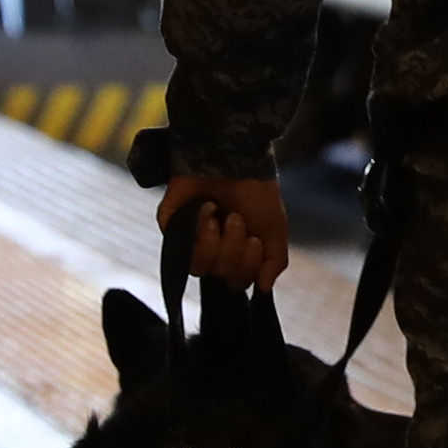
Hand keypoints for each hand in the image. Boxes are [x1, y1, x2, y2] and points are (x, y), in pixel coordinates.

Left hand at [160, 171, 291, 292]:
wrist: (235, 159)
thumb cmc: (256, 191)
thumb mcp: (275, 229)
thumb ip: (275, 262)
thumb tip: (264, 289)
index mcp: (238, 253)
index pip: (238, 282)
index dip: (247, 267)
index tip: (255, 241)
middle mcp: (214, 250)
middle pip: (221, 275)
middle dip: (233, 249)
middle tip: (236, 219)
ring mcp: (191, 240)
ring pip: (200, 267)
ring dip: (215, 242)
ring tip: (220, 215)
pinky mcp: (172, 227)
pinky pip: (181, 248)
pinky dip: (198, 227)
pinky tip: (206, 207)